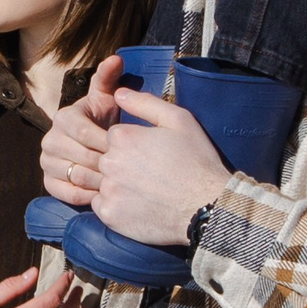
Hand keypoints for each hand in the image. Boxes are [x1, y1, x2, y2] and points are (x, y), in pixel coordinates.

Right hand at [40, 55, 121, 205]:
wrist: (96, 145)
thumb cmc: (106, 120)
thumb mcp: (108, 99)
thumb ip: (109, 79)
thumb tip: (115, 58)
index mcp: (63, 118)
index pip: (81, 132)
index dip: (105, 141)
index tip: (127, 148)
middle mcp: (49, 139)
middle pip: (79, 155)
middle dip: (106, 163)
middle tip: (129, 169)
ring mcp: (46, 162)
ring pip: (73, 175)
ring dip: (98, 180)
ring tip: (119, 182)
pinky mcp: (48, 182)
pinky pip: (64, 192)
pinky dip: (84, 194)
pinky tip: (103, 192)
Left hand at [92, 88, 235, 244]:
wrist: (208, 206)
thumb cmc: (197, 161)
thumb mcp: (180, 121)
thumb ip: (145, 103)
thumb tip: (118, 92)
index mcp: (122, 137)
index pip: (113, 136)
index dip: (132, 144)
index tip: (151, 154)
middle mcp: (109, 162)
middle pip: (103, 158)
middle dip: (121, 163)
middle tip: (148, 174)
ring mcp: (107, 190)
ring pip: (99, 181)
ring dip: (114, 183)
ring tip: (141, 189)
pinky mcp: (108, 215)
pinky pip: (100, 205)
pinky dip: (114, 204)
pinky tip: (136, 204)